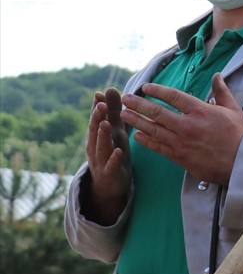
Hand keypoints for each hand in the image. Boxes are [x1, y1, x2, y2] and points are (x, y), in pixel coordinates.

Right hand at [83, 88, 130, 224]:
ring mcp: (101, 161)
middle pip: (94, 131)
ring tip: (105, 124)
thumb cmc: (113, 152)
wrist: (110, 185)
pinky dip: (114, 158)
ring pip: (100, 147)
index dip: (96, 107)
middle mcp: (95, 147)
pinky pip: (111, 165)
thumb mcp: (115, 131)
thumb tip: (108, 88)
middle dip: (96, 118)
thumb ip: (112, 111)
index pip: (95, 119)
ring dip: (102, 136)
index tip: (99, 94)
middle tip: (101, 105)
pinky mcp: (110, 173)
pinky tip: (118, 151)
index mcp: (96, 136)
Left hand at [120, 73, 242, 184]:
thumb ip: (221, 91)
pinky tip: (136, 136)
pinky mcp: (179, 156)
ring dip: (137, 121)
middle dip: (139, 104)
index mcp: (200, 110)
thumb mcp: (233, 109)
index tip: (146, 87)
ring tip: (123, 114)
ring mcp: (181, 141)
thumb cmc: (237, 135)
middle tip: (125, 98)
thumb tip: (217, 75)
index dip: (158, 90)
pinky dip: (145, 141)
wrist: (238, 162)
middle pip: (157, 112)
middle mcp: (187, 125)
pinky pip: (157, 147)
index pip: (174, 96)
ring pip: (153, 129)